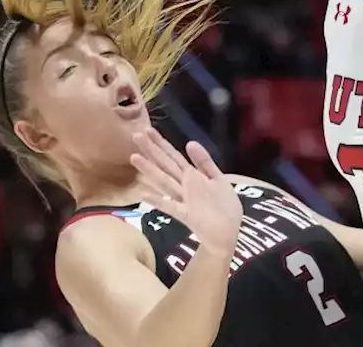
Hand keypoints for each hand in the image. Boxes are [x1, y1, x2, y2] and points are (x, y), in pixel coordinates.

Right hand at [130, 127, 242, 256]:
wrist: (228, 232)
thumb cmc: (223, 207)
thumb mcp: (218, 179)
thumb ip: (204, 162)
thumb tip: (189, 143)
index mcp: (192, 177)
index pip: (173, 157)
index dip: (161, 143)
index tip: (147, 129)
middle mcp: (184, 186)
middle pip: (165, 165)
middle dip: (151, 150)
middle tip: (135, 135)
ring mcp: (183, 200)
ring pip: (164, 181)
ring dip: (150, 170)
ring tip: (134, 157)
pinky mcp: (187, 215)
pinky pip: (171, 207)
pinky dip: (158, 201)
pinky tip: (144, 194)